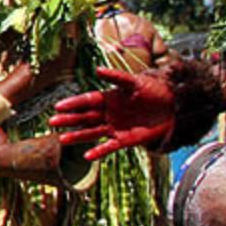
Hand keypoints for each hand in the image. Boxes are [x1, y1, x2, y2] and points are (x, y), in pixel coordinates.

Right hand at [49, 67, 174, 160]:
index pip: (87, 101)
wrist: (173, 106)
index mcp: (109, 97)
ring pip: (92, 132)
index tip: (58, 106)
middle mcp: (109, 113)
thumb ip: (116, 77)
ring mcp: (116, 127)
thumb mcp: (135, 82)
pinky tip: (87, 156)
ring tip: (62, 139)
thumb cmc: (153, 90)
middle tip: (53, 122)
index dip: (73, 103)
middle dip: (69, 120)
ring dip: (78, 136)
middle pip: (85, 117)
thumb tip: (97, 70)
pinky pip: (109, 147)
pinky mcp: (126, 140)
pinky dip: (98, 151)